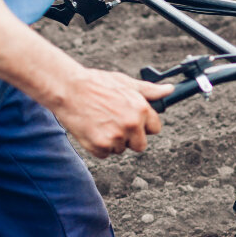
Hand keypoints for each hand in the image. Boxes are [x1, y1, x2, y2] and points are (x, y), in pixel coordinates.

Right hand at [49, 69, 173, 158]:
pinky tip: (91, 129)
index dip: (144, 126)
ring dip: (112, 141)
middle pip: (140, 145)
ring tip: (99, 122)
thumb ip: (149, 91)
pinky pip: (104, 154)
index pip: (155, 128)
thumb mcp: (125, 83)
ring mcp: (116, 137)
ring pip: (121, 149)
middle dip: (130, 138)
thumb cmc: (96, 83)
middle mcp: (131, 124)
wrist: (67, 88)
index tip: (133, 121)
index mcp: (141, 109)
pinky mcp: (100, 146)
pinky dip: (98, 146)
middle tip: (113, 123)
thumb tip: (169, 90)